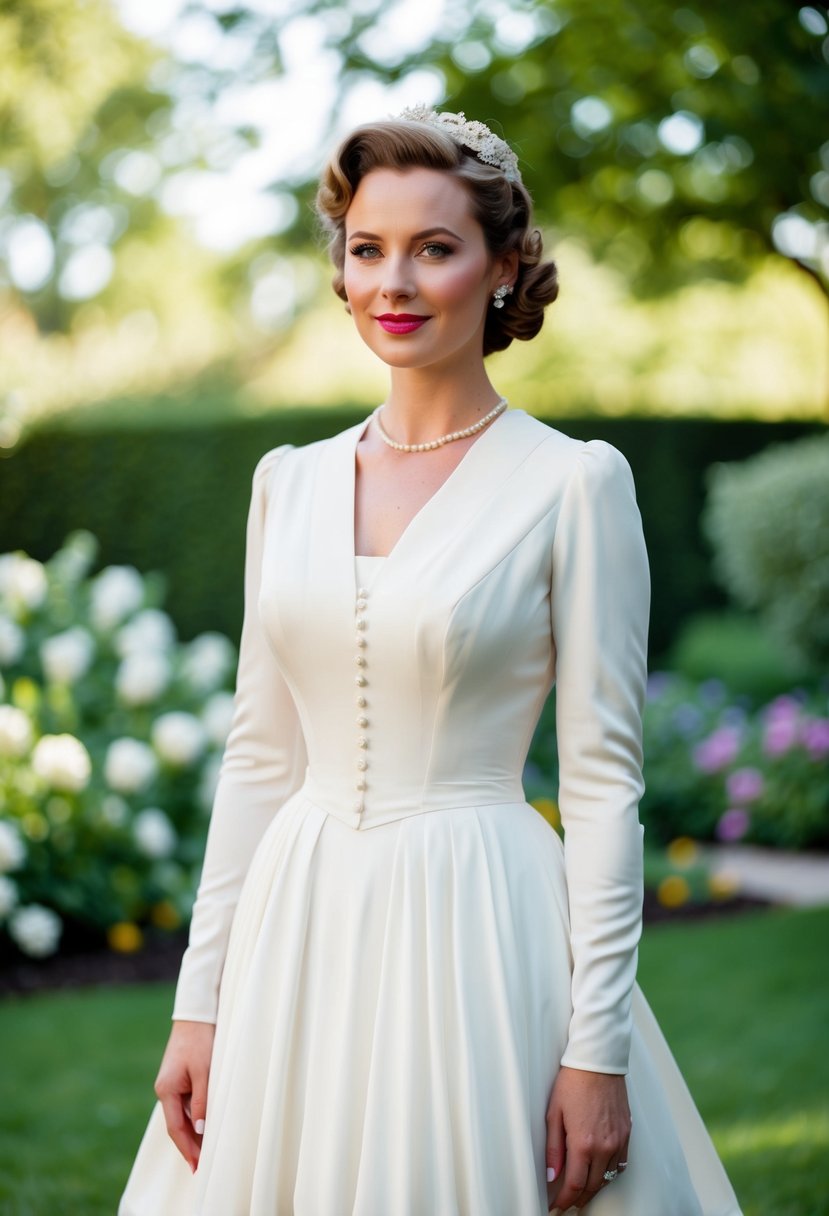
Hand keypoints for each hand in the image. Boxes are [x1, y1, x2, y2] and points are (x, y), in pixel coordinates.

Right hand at [154, 1019, 215, 1172]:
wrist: (196, 1015)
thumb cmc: (200, 1041)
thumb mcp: (204, 1071)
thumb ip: (202, 1101)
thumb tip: (199, 1130)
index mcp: (166, 1090)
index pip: (175, 1128)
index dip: (186, 1148)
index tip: (196, 1166)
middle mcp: (165, 1090)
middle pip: (176, 1125)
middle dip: (189, 1145)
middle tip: (202, 1166)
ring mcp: (171, 1085)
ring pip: (181, 1116)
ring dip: (193, 1133)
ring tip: (206, 1152)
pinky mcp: (178, 1079)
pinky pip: (185, 1105)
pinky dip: (194, 1118)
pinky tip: (204, 1127)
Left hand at [546, 1066, 630, 1210]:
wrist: (598, 1061)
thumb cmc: (573, 1082)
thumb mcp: (554, 1113)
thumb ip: (553, 1148)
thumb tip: (551, 1175)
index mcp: (583, 1143)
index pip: (575, 1184)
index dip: (565, 1199)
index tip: (557, 1205)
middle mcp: (604, 1146)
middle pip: (593, 1186)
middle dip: (579, 1198)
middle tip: (567, 1201)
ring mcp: (618, 1141)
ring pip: (608, 1177)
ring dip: (594, 1187)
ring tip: (581, 1189)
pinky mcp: (627, 1133)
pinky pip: (621, 1163)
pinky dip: (609, 1173)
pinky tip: (600, 1171)